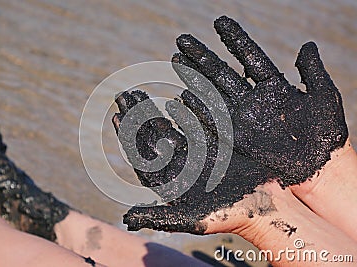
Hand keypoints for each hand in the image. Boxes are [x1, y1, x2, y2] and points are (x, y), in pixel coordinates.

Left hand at [112, 91, 276, 233]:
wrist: (269, 207)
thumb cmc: (231, 217)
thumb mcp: (193, 219)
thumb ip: (160, 217)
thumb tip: (125, 220)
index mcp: (170, 181)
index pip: (142, 156)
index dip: (129, 137)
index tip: (117, 116)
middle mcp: (180, 164)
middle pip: (152, 137)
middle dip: (136, 116)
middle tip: (123, 95)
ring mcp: (196, 152)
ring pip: (170, 126)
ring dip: (155, 109)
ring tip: (140, 92)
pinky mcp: (215, 143)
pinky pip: (195, 121)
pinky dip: (185, 106)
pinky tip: (176, 92)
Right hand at [174, 16, 347, 185]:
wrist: (318, 167)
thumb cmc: (326, 134)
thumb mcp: (324, 97)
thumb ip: (313, 71)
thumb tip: (308, 45)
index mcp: (273, 86)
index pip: (250, 56)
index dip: (235, 39)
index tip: (219, 22)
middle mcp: (253, 99)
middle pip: (223, 72)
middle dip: (202, 56)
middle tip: (182, 40)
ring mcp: (243, 118)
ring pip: (213, 93)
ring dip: (195, 78)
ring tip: (177, 62)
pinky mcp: (237, 138)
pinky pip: (213, 121)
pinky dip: (198, 110)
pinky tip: (183, 97)